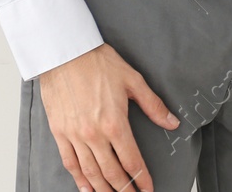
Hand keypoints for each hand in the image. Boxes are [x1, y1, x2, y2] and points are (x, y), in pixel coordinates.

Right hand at [38, 42, 179, 191]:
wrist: (65, 54)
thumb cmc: (98, 63)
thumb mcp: (133, 81)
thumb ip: (153, 105)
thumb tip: (172, 123)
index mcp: (114, 123)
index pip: (131, 160)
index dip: (141, 178)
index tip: (148, 189)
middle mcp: (93, 135)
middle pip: (111, 172)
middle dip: (124, 189)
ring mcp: (74, 136)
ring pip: (90, 172)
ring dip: (103, 189)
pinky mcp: (59, 133)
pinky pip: (70, 163)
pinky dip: (79, 179)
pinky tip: (87, 187)